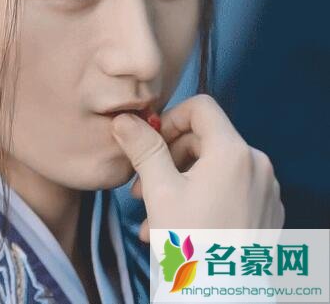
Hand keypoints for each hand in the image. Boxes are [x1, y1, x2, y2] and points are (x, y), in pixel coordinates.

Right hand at [111, 94, 284, 241]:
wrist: (222, 302)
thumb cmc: (191, 244)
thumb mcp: (160, 191)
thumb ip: (143, 148)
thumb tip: (123, 118)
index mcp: (234, 151)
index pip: (201, 107)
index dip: (170, 118)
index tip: (151, 144)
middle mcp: (257, 164)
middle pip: (205, 139)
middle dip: (168, 158)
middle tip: (140, 188)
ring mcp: (266, 189)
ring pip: (213, 167)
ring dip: (178, 182)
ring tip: (152, 215)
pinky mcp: (268, 212)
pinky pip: (229, 189)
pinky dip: (201, 197)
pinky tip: (177, 225)